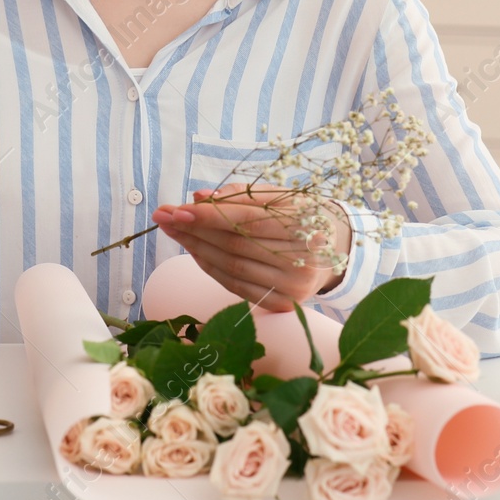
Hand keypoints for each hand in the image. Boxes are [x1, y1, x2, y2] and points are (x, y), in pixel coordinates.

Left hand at [151, 185, 350, 312]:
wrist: (336, 247)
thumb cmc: (301, 214)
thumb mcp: (278, 196)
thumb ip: (240, 195)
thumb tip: (199, 197)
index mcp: (305, 224)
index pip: (246, 221)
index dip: (209, 216)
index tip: (177, 209)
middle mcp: (302, 259)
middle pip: (235, 246)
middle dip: (194, 231)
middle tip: (163, 216)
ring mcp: (293, 286)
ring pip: (231, 268)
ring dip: (196, 248)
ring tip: (173, 230)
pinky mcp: (283, 304)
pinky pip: (235, 286)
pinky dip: (210, 267)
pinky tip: (193, 250)